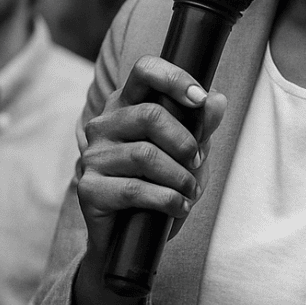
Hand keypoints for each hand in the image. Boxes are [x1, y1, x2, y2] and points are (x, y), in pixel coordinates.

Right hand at [76, 54, 227, 262]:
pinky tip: (179, 206)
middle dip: (185, 142)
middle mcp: (104, 123)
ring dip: (179, 176)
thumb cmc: (163, 182)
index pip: (145, 70)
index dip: (174, 78)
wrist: (134, 234)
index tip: (200, 99)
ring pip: (145, 155)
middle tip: (197, 161)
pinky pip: (135, 189)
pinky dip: (167, 199)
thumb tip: (217, 100)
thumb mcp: (190, 150)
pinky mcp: (88, 188)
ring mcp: (92, 155)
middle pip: (151, 115)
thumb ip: (202, 124)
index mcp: (127, 103)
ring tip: (189, 190)